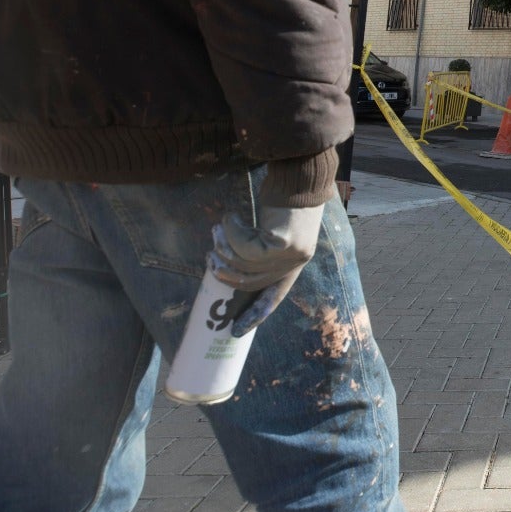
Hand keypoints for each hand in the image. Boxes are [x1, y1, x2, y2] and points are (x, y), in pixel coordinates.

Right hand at [210, 203, 323, 336]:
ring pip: (244, 263)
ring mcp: (291, 255)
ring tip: (218, 228)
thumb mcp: (273, 233)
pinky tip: (230, 218)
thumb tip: (226, 267)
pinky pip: (246, 246)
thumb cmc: (284, 203)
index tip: (237, 332)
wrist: (300, 179)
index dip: (256, 315)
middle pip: (250, 281)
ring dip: (225, 245)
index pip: (275, 296)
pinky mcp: (284, 243)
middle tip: (210, 256)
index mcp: (294, 264)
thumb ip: (261, 252)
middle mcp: (295, 263)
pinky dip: (232, 231)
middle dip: (224, 271)